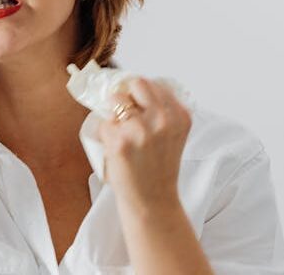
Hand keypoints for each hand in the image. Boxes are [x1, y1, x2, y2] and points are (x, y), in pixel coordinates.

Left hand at [96, 77, 192, 211]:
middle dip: (127, 95)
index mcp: (179, 115)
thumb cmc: (158, 167)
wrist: (152, 201)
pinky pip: (103, 123)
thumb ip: (161, 111)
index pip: (154, 84)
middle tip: (125, 113)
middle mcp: (163, 119)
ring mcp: (141, 129)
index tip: (135, 103)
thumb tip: (130, 87)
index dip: (140, 93)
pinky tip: (117, 150)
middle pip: (136, 83)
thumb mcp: (172, 135)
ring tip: (123, 136)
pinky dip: (105, 134)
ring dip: (114, 115)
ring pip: (115, 101)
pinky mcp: (120, 141)